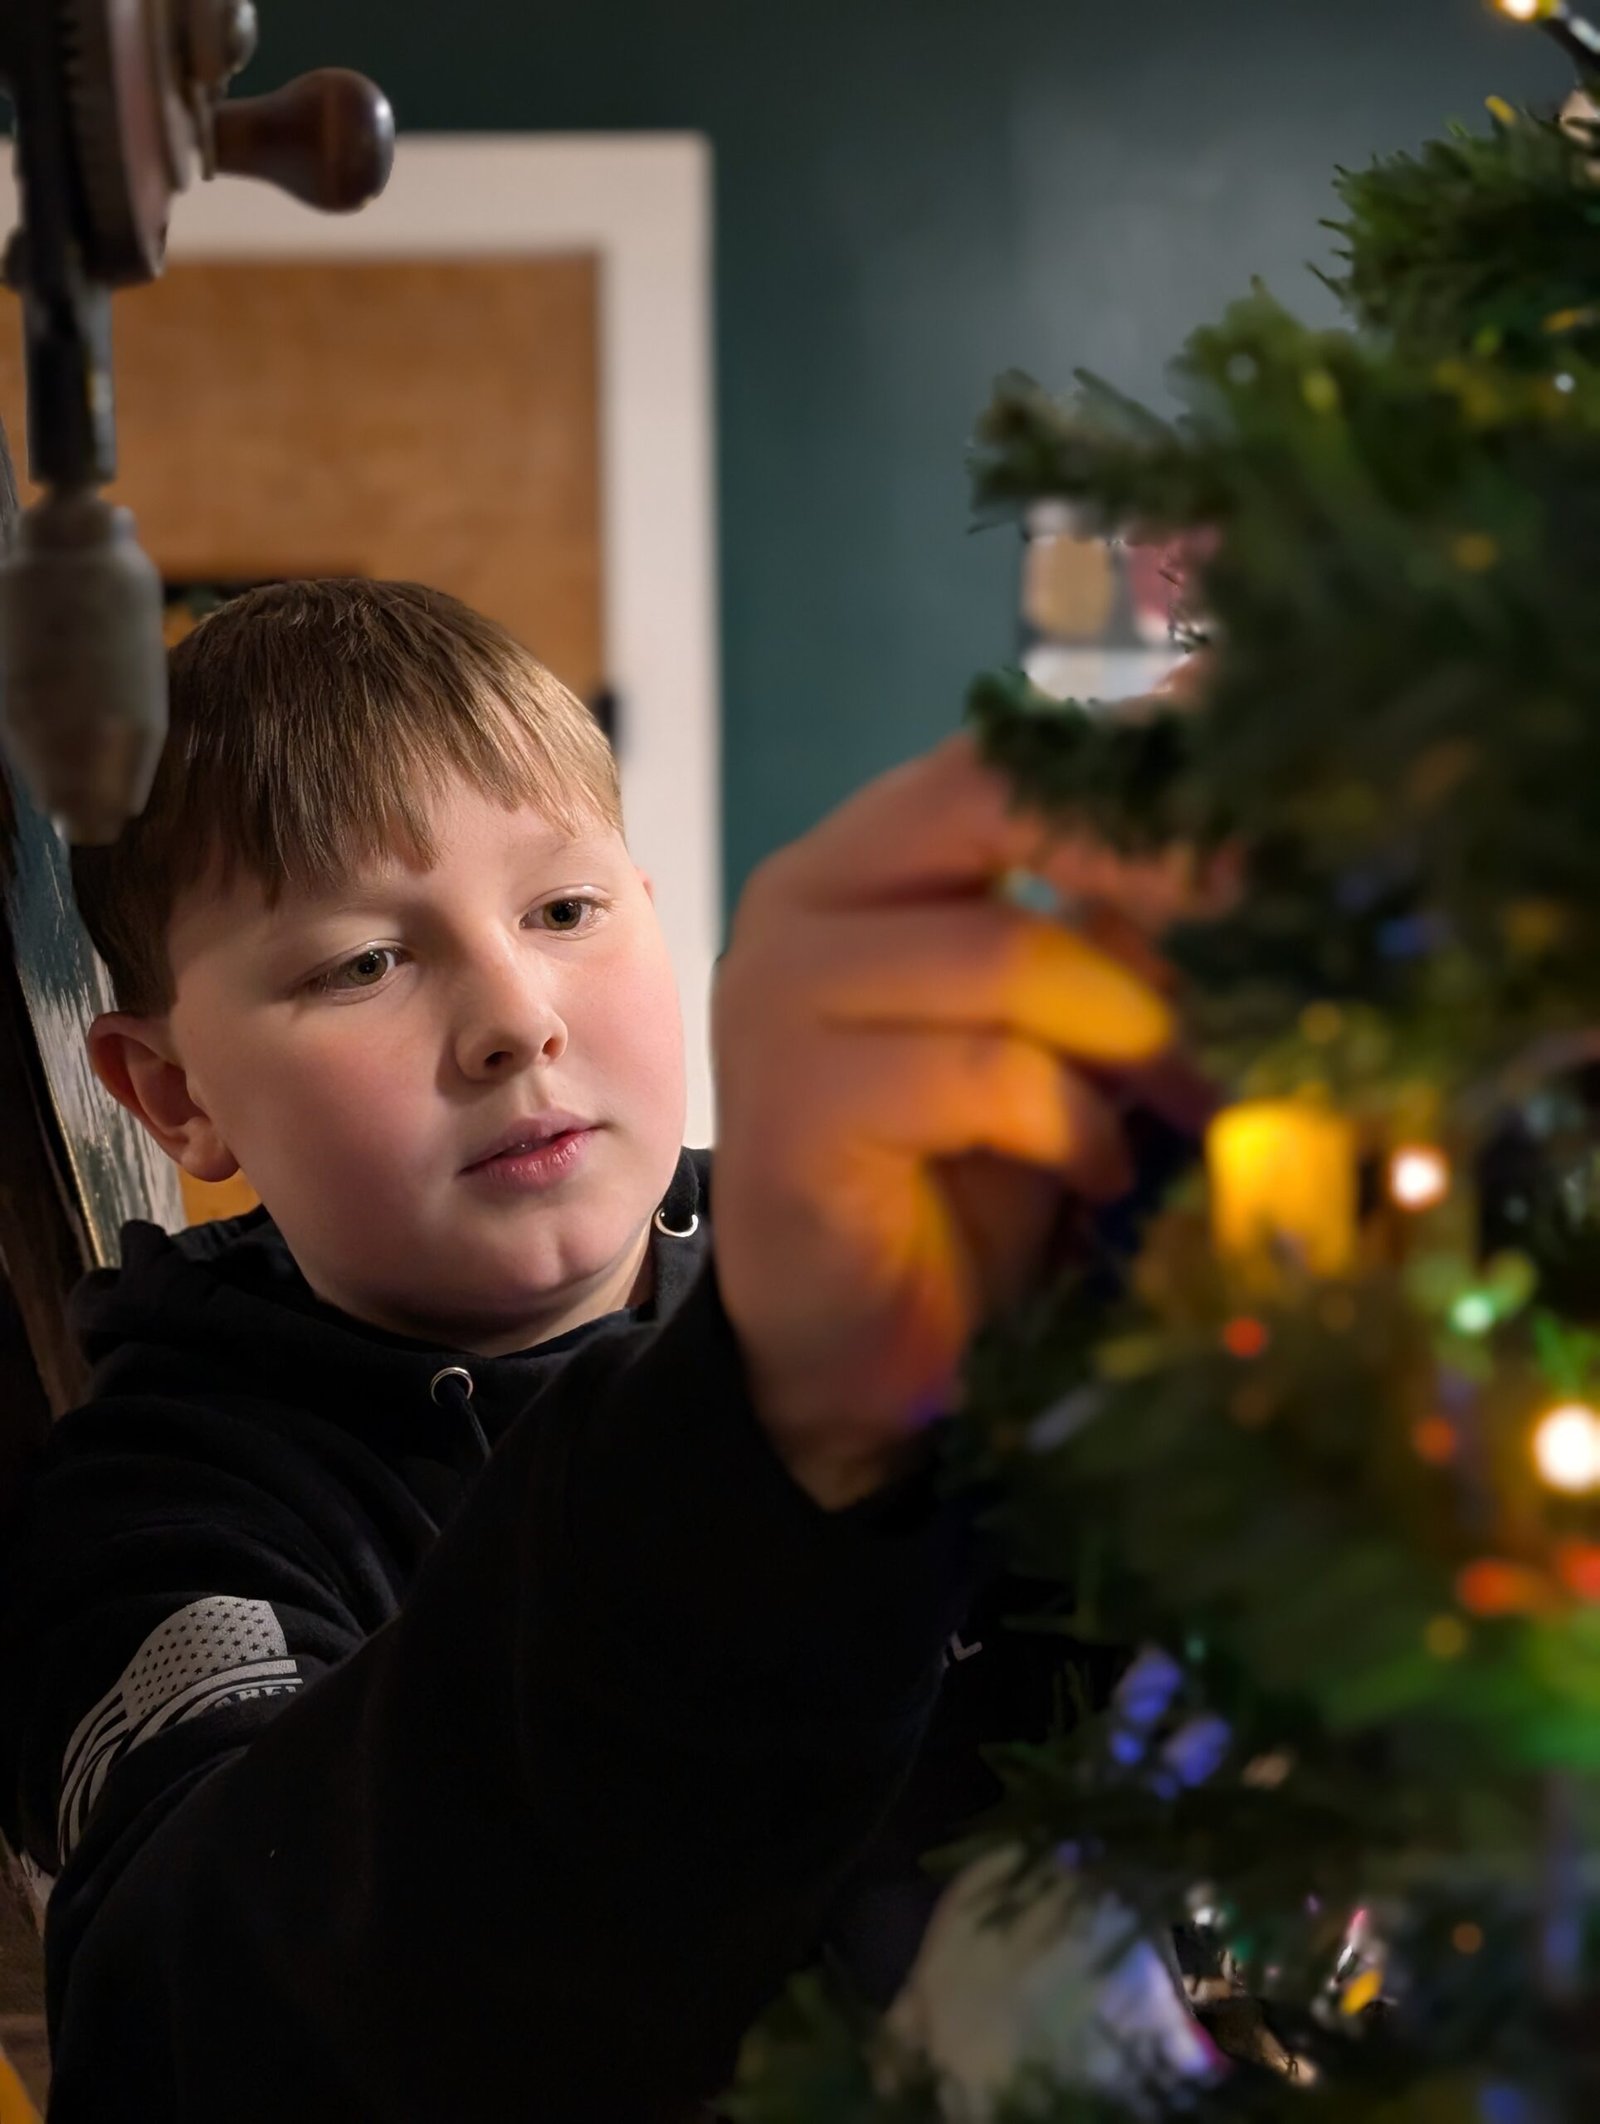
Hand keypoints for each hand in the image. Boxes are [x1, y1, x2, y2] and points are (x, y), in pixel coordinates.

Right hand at [712, 729, 1217, 1508]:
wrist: (851, 1355)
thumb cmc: (966, 1185)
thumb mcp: (1064, 1034)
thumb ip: (1118, 934)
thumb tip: (1261, 834)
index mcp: (865, 860)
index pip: (1004, 757)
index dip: (1145, 766)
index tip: (1285, 798)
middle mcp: (804, 900)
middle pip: (985, 800)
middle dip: (1150, 853)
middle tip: (1265, 910)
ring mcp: (779, 995)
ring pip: (1002, 951)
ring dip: (1132, 1033)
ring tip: (1185, 1101)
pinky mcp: (789, 1105)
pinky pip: (978, 1075)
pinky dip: (1070, 1124)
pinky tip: (1098, 1173)